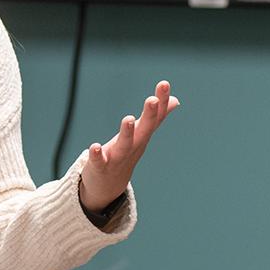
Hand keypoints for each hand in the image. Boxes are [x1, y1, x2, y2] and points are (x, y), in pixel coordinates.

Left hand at [79, 80, 178, 211]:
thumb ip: (157, 117)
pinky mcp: (100, 166)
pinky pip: (99, 161)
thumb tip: (176, 101)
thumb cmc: (126, 154)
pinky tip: (94, 147)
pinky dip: (97, 155)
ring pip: (124, 145)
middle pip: (144, 130)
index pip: (155, 117)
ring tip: (128, 118)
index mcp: (142, 135)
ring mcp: (118, 157)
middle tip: (153, 99)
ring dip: (127, 133)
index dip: (161, 101)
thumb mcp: (142, 134)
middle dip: (149, 115)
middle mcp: (133, 146)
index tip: (164, 84)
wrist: (109, 186)